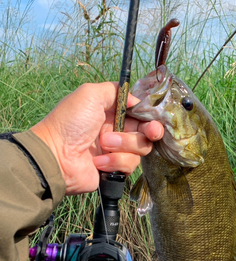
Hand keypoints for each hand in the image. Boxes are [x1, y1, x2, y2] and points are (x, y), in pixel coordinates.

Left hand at [31, 82, 163, 194]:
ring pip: (140, 149)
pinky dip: (114, 162)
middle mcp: (116, 131)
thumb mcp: (90, 94)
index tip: (153, 116)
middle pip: (147, 131)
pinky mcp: (114, 169)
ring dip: (123, 146)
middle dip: (150, 131)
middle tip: (151, 132)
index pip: (140, 112)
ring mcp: (116, 151)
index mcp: (112, 112)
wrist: (56, 157)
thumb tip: (136, 99)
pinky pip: (129, 166)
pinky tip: (98, 162)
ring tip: (103, 145)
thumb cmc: (69, 123)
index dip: (150, 114)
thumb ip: (116, 91)